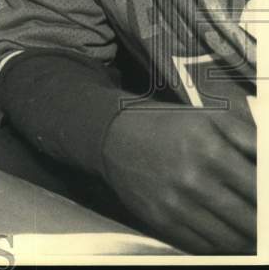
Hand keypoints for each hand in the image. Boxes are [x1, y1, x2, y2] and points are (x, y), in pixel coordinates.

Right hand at [103, 104, 255, 253]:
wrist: (113, 136)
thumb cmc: (167, 126)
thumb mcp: (210, 119)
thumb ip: (251, 139)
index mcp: (209, 150)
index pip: (261, 190)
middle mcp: (192, 180)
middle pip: (251, 221)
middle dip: (263, 226)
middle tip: (264, 222)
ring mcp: (175, 204)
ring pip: (231, 240)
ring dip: (247, 238)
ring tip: (250, 228)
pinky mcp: (162, 221)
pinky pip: (206, 247)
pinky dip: (222, 244)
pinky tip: (226, 231)